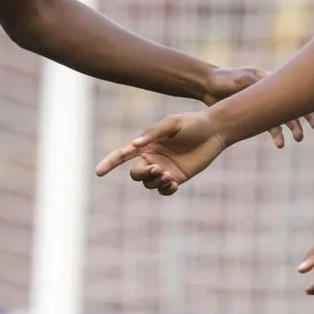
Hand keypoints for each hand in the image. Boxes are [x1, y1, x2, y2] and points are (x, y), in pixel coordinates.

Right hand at [94, 111, 225, 194]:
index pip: (122, 155)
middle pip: (135, 174)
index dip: (109, 163)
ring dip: (155, 182)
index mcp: (146, 144)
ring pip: (149, 184)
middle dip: (142, 174)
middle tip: (158, 168)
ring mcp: (164, 169)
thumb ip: (153, 133)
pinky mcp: (177, 178)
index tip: (98, 172)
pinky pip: (164, 191)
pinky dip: (165, 190)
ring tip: (169, 176)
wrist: (214, 131)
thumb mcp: (171, 123)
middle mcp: (152, 158)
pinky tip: (173, 183)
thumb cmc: (192, 123)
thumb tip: (134, 144)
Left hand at [203, 66, 313, 147]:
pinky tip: (280, 144)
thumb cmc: (223, 79)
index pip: (293, 91)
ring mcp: (263, 104)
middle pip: (293, 104)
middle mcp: (270, 91)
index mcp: (270, 80)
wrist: (206, 86)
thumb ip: (255, 86)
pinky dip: (276, 134)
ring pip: (283, 117)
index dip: (306, 103)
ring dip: (291, 128)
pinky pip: (270, 125)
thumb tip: (271, 92)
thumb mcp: (239, 79)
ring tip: (298, 140)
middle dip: (305, 117)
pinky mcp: (254, 115)